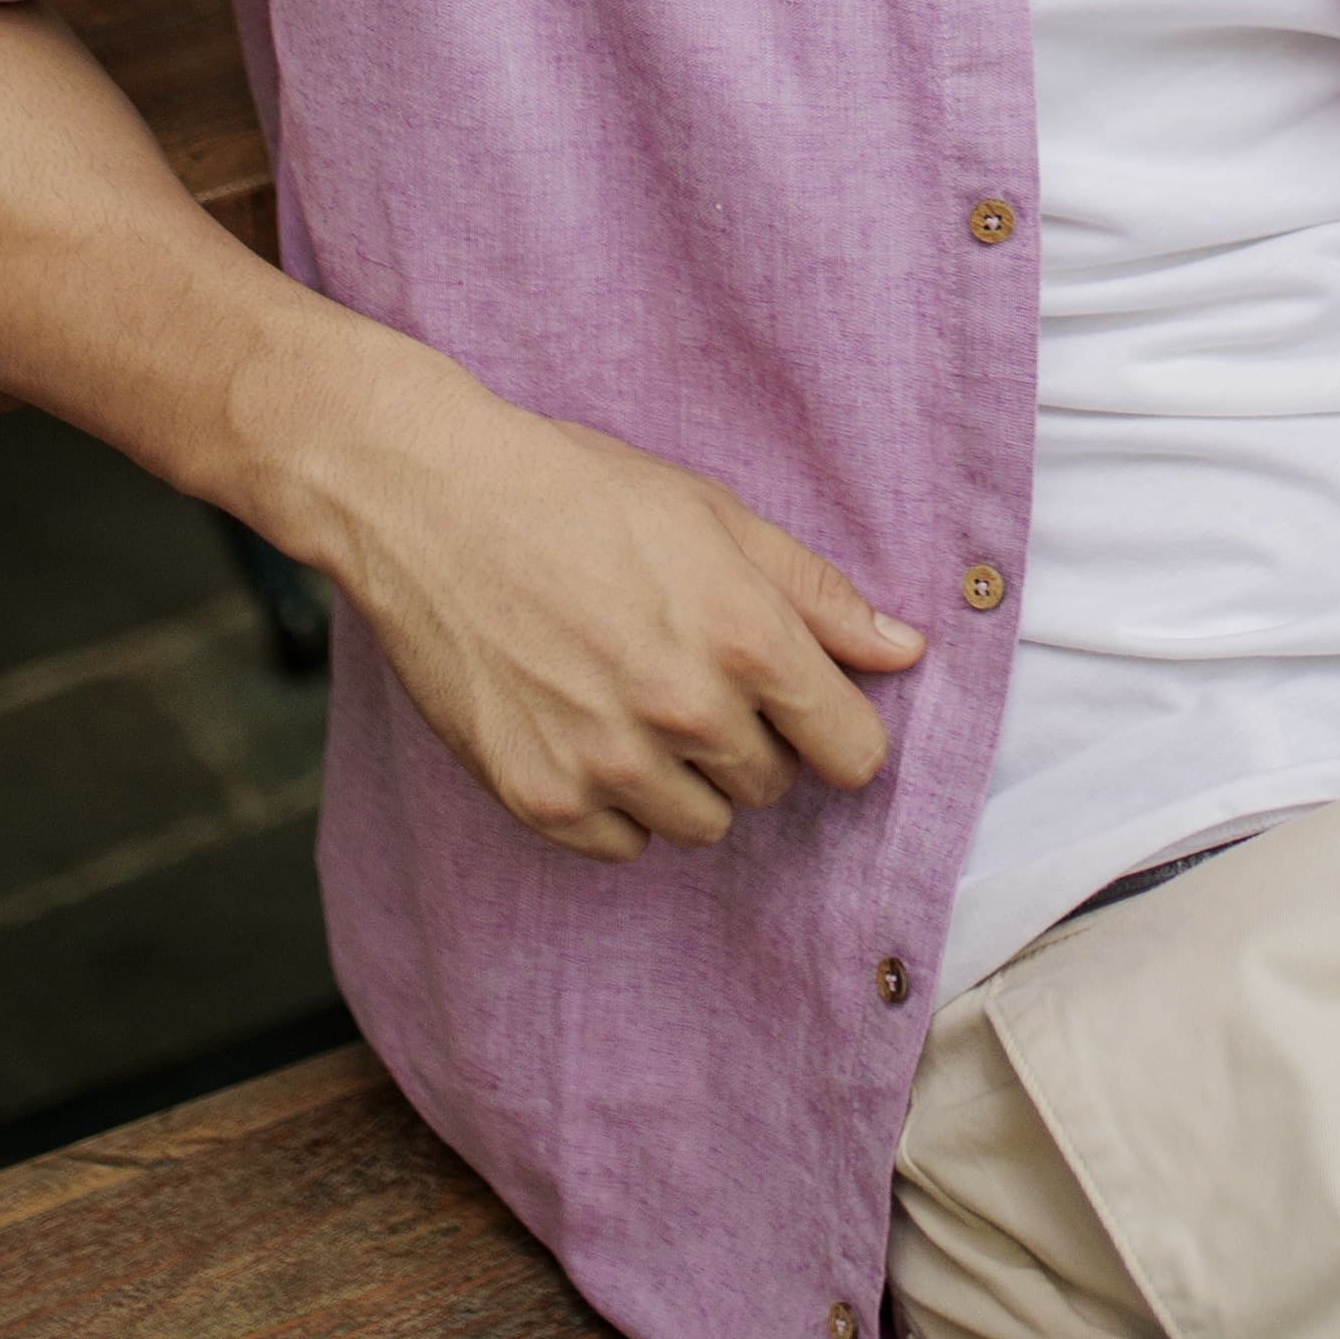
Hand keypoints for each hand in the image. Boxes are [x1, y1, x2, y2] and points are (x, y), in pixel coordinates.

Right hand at [287, 343, 925, 860]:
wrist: (435, 505)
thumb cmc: (582, 495)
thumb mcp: (717, 517)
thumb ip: (818, 595)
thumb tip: (904, 650)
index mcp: (746, 639)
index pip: (852, 754)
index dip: (838, 731)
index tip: (811, 711)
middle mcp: (685, 713)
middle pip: (774, 786)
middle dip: (751, 738)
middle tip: (690, 669)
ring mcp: (609, 764)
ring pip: (703, 825)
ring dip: (687, 777)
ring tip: (635, 698)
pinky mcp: (541, 799)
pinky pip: (622, 844)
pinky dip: (616, 802)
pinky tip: (586, 728)